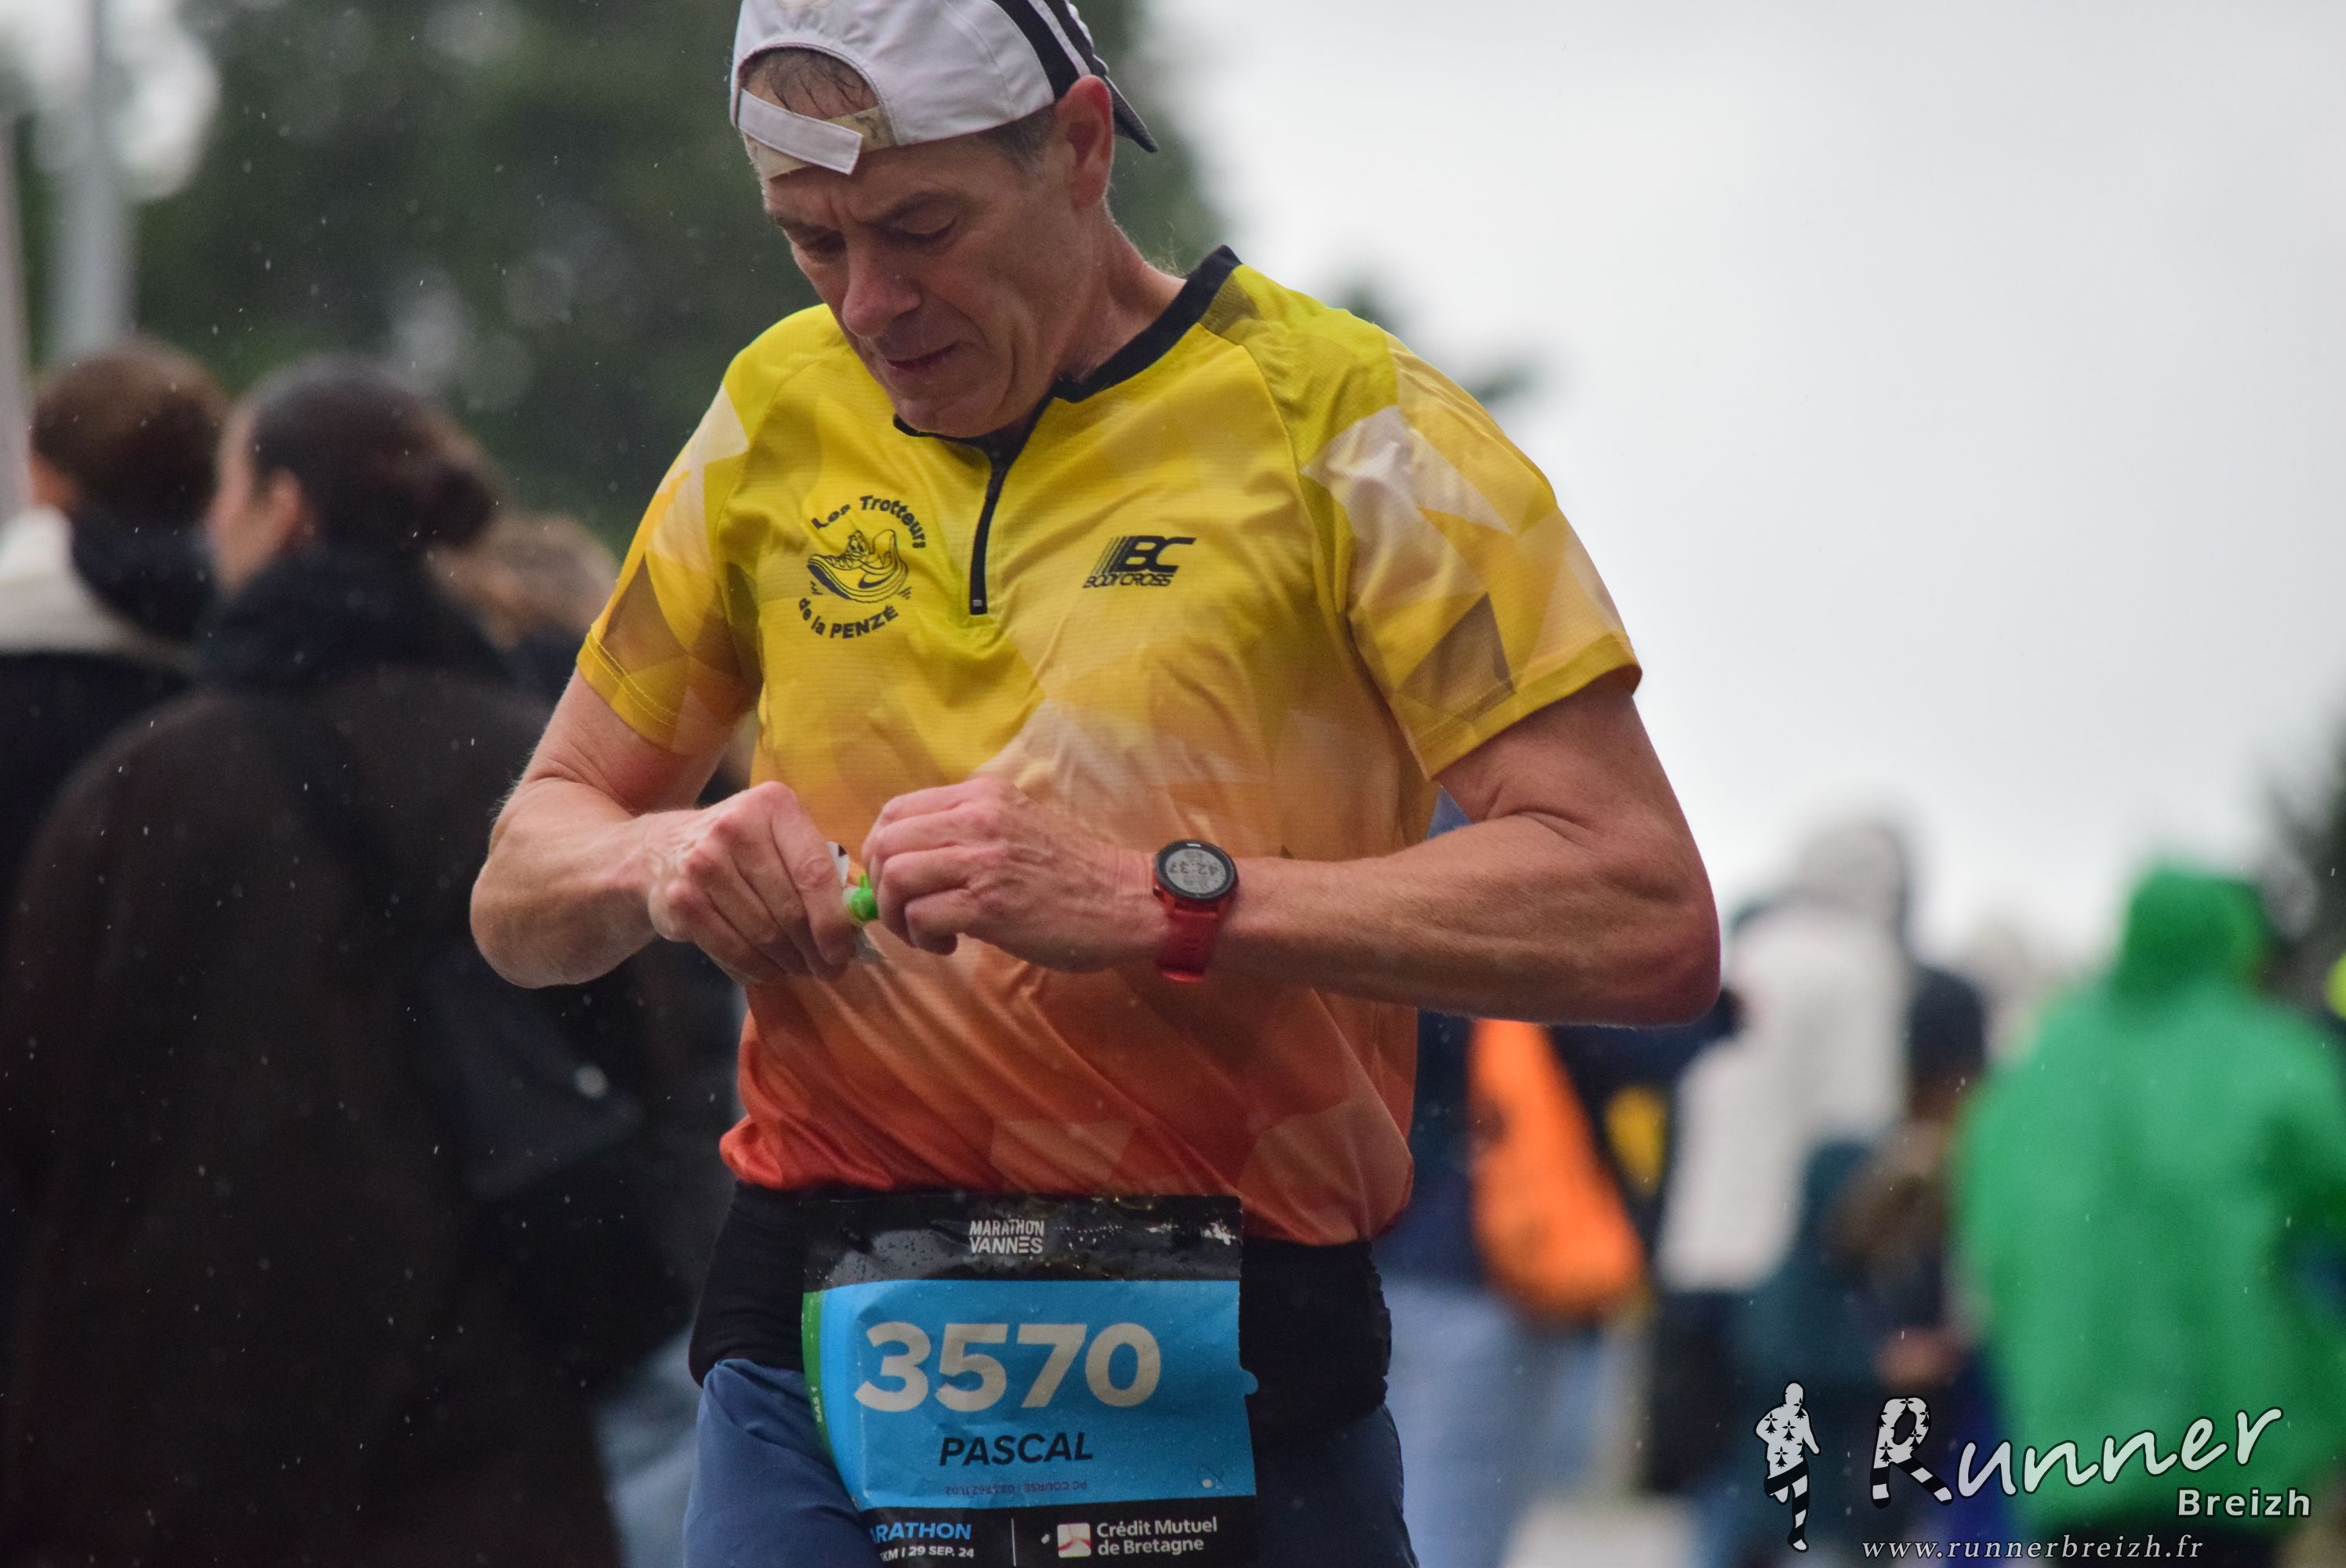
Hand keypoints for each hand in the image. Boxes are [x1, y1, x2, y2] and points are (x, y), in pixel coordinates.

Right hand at [641, 781, 857, 984]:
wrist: (662, 848)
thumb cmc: (742, 846)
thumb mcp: (780, 836)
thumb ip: (816, 867)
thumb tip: (854, 922)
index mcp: (773, 806)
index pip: (814, 873)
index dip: (833, 921)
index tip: (845, 951)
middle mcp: (734, 828)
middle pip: (789, 908)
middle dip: (814, 949)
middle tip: (828, 970)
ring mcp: (702, 864)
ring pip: (762, 933)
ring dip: (787, 962)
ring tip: (800, 969)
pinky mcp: (679, 899)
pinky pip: (730, 948)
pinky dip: (755, 968)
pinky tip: (769, 971)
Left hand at [860, 777, 1162, 968]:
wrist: (1125, 901)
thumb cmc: (1071, 872)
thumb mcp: (1015, 826)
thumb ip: (964, 834)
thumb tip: (899, 864)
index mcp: (981, 795)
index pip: (895, 810)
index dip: (879, 850)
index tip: (893, 881)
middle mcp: (977, 817)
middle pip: (886, 842)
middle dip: (879, 886)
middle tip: (903, 913)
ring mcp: (982, 859)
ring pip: (895, 877)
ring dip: (896, 915)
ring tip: (925, 932)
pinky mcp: (989, 904)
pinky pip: (921, 916)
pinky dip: (921, 937)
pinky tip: (947, 945)